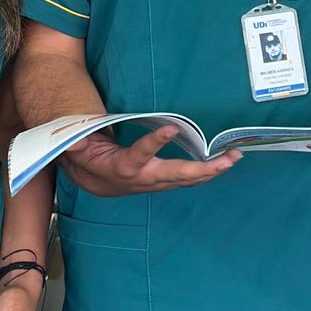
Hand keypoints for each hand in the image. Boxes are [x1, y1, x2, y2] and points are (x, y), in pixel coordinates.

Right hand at [60, 124, 239, 196]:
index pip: (139, 156)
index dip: (154, 143)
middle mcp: (143, 178)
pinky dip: (206, 172)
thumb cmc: (86, 158)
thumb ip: (76, 144)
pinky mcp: (163, 180)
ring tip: (235, 157)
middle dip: (203, 169)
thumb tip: (77, 141)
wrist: (92, 180)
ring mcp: (155, 181)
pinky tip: (224, 162)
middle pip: (175, 175)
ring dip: (212, 170)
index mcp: (122, 168)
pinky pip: (187, 178)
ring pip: (187, 179)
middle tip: (227, 159)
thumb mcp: (76, 149)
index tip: (171, 128)